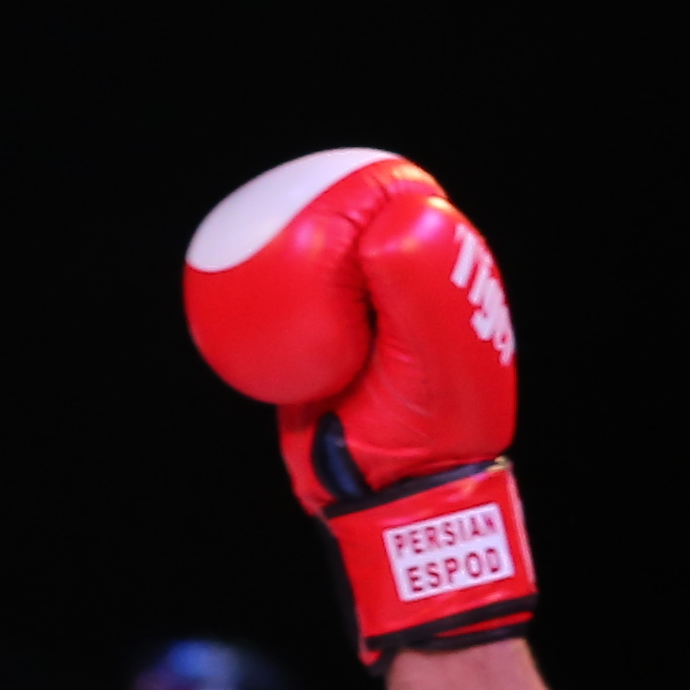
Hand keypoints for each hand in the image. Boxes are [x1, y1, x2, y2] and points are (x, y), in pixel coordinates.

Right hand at [181, 151, 535, 663]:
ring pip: (324, 274)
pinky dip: (267, 297)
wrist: (386, 499)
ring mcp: (367, 337)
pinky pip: (291, 316)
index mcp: (452, 297)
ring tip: (256, 232)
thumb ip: (423, 288)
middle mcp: (412, 311)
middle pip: (364, 239)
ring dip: (292, 247)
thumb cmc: (422, 430)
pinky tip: (236, 279)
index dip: (382, 195)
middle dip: (329, 211)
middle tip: (287, 207)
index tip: (341, 190)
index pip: (416, 222)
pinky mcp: (326, 361)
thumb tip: (390, 222)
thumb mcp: (433, 355)